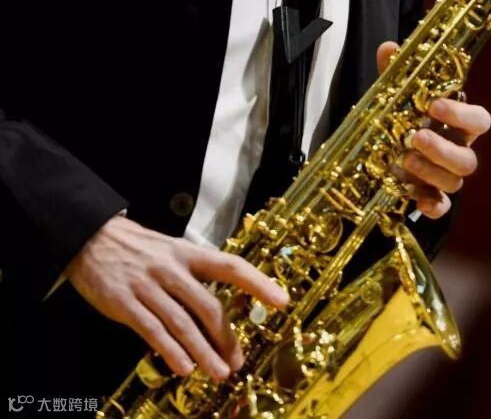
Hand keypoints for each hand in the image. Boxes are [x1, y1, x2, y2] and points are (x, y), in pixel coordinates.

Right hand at [65, 215, 287, 380]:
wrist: (91, 237)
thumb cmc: (136, 248)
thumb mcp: (170, 250)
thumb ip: (193, 276)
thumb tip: (217, 313)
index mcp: (187, 253)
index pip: (230, 266)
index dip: (258, 282)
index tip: (281, 300)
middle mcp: (172, 268)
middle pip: (208, 305)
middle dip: (225, 337)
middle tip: (236, 361)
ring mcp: (148, 285)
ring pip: (182, 323)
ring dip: (203, 352)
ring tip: (218, 372)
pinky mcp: (125, 302)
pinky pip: (152, 330)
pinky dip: (170, 350)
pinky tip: (183, 366)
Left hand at [376, 41, 490, 219]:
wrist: (382, 146)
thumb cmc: (400, 116)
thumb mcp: (395, 93)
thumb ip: (395, 72)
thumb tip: (389, 48)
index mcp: (456, 123)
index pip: (479, 120)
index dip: (461, 115)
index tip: (434, 105)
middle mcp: (457, 150)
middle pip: (469, 158)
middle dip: (443, 149)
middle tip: (416, 137)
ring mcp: (445, 176)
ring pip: (456, 182)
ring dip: (431, 171)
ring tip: (404, 158)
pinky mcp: (430, 196)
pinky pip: (442, 207)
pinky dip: (434, 207)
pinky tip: (419, 201)